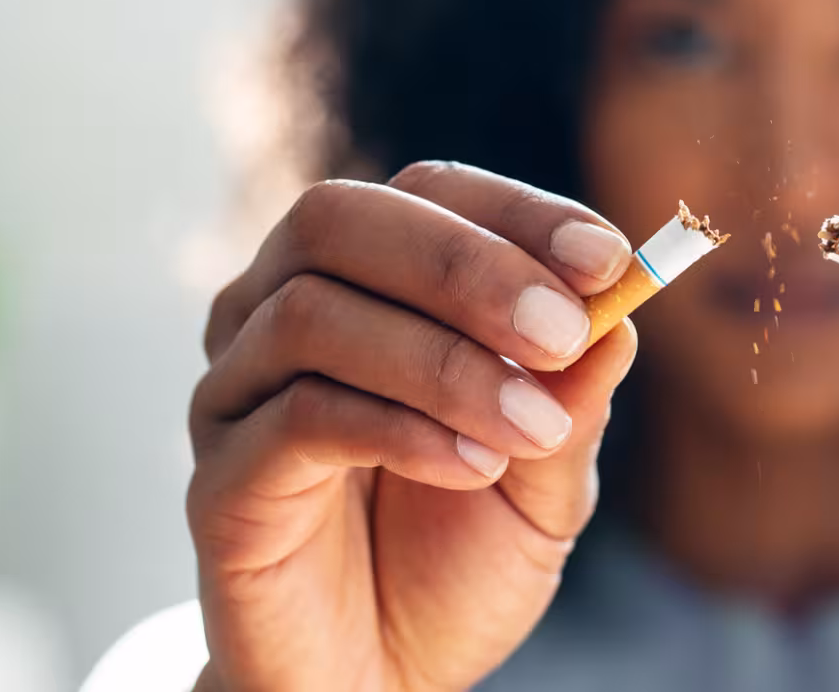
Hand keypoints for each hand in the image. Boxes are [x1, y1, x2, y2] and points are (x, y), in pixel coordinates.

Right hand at [186, 163, 639, 690]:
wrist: (380, 685)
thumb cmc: (452, 568)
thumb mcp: (546, 486)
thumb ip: (572, 403)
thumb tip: (619, 317)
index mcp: (365, 289)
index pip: (425, 195)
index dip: (516, 214)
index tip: (608, 259)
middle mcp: (278, 316)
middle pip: (339, 218)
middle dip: (466, 266)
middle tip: (562, 331)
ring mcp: (237, 394)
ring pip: (313, 312)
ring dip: (443, 361)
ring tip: (530, 428)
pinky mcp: (218, 482)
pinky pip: (297, 417)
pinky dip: (399, 429)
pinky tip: (471, 468)